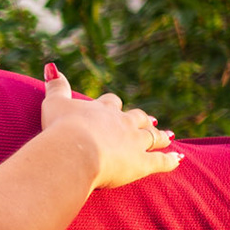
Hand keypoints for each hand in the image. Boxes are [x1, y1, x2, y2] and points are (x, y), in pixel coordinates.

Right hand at [39, 63, 182, 189]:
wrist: (73, 152)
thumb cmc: (60, 128)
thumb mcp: (54, 104)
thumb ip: (56, 87)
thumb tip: (51, 66)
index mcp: (102, 110)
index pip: (111, 103)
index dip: (113, 105)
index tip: (115, 105)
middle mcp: (123, 123)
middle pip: (137, 118)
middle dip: (143, 119)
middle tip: (151, 120)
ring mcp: (135, 143)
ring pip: (152, 137)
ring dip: (161, 136)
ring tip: (169, 136)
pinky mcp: (141, 163)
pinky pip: (160, 161)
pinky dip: (170, 160)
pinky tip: (178, 159)